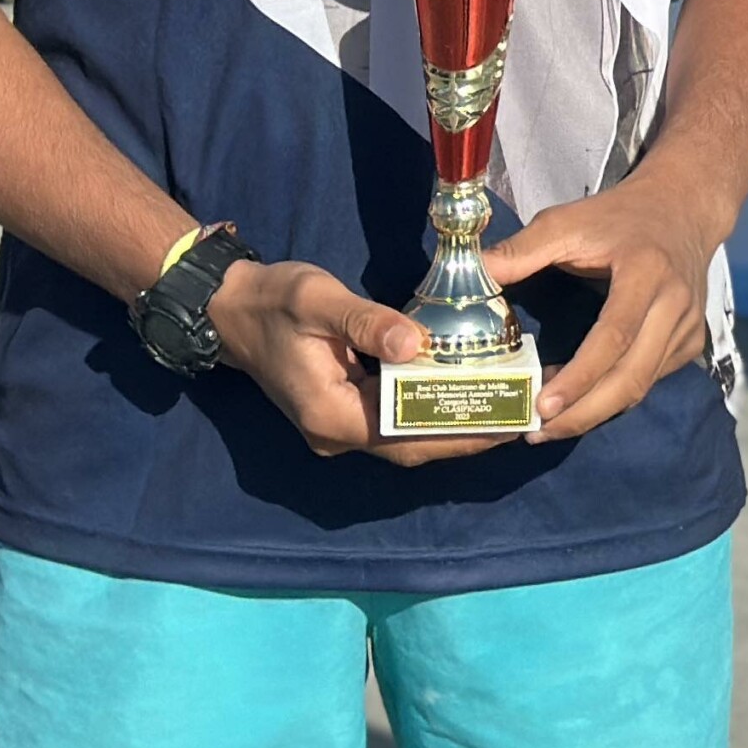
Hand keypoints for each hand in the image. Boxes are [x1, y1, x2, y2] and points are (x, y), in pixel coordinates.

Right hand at [205, 257, 502, 467]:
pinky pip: (392, 424)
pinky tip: (459, 396)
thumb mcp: (318, 301)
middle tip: (517, 416)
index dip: (457, 432)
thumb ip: (367, 323)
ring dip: (449, 429)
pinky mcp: (341, 413)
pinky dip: (427, 415)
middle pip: (411, 447)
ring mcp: (337, 428)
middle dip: (464, 437)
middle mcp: (336, 434)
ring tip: (500, 409)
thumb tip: (416, 345)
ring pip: (403, 439)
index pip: (406, 435)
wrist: (230, 309)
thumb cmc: (274, 301)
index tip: (503, 422)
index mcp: (332, 415)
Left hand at [485, 174, 720, 441]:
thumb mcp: (568, 221)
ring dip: (594, 411)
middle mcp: (675, 305)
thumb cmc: (617, 217)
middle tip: (536, 433)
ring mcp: (688, 329)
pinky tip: (580, 399)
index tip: (543, 406)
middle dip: (584, 414)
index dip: (580, 376)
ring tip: (548, 424)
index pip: (614, 335)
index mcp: (645, 271)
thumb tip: (474, 274)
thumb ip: (522, 250)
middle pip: (632, 377)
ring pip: (641, 388)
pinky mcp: (691, 344)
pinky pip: (648, 382)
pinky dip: (612, 397)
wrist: (682, 208)